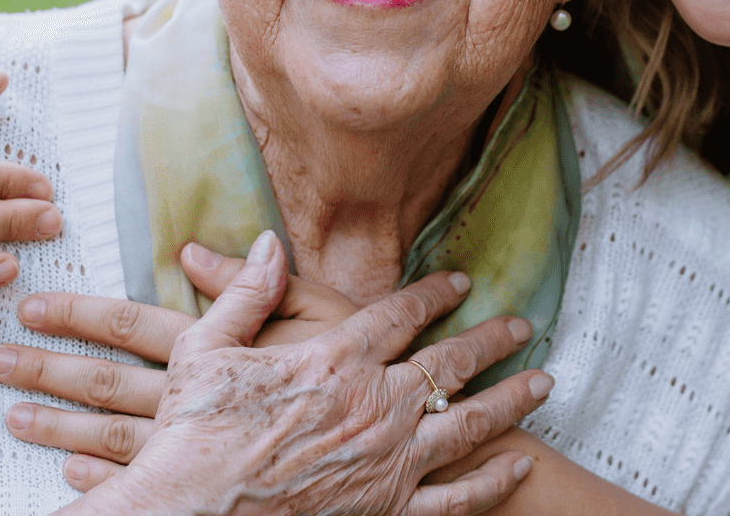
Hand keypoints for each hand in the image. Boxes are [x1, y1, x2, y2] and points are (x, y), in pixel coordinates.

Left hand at [0, 240, 363, 487]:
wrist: (380, 430)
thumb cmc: (349, 362)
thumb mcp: (314, 308)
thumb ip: (248, 284)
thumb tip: (192, 249)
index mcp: (216, 348)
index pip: (131, 325)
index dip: (80, 314)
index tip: (35, 306)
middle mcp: (194, 400)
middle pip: (105, 384)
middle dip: (47, 371)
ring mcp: (194, 447)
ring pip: (110, 436)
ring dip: (59, 426)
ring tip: (14, 417)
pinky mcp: (201, 477)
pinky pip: (140, 481)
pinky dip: (102, 474)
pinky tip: (70, 469)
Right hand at [55, 230, 546, 515]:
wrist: (187, 514)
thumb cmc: (191, 435)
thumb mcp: (206, 347)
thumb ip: (246, 291)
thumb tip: (266, 242)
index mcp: (334, 360)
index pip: (401, 314)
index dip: (436, 294)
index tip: (462, 282)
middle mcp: (373, 405)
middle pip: (450, 363)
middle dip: (492, 341)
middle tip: (521, 325)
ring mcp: (386, 462)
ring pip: (468, 423)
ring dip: (510, 400)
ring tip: (542, 383)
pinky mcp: (384, 511)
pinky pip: (453, 498)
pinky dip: (491, 482)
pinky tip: (516, 465)